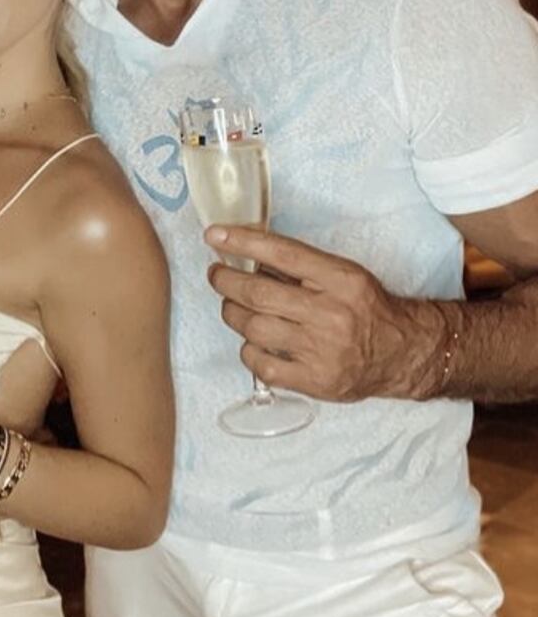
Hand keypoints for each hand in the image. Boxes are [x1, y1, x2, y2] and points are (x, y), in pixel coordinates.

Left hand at [205, 225, 443, 401]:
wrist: (401, 353)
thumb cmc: (366, 308)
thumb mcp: (344, 274)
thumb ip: (301, 266)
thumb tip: (249, 253)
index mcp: (341, 280)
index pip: (282, 253)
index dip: (243, 242)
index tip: (215, 235)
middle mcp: (331, 314)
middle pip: (258, 294)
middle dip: (226, 281)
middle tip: (216, 274)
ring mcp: (321, 351)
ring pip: (254, 328)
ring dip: (233, 314)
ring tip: (233, 307)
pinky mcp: (314, 381)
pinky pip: (261, 365)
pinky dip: (248, 350)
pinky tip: (252, 341)